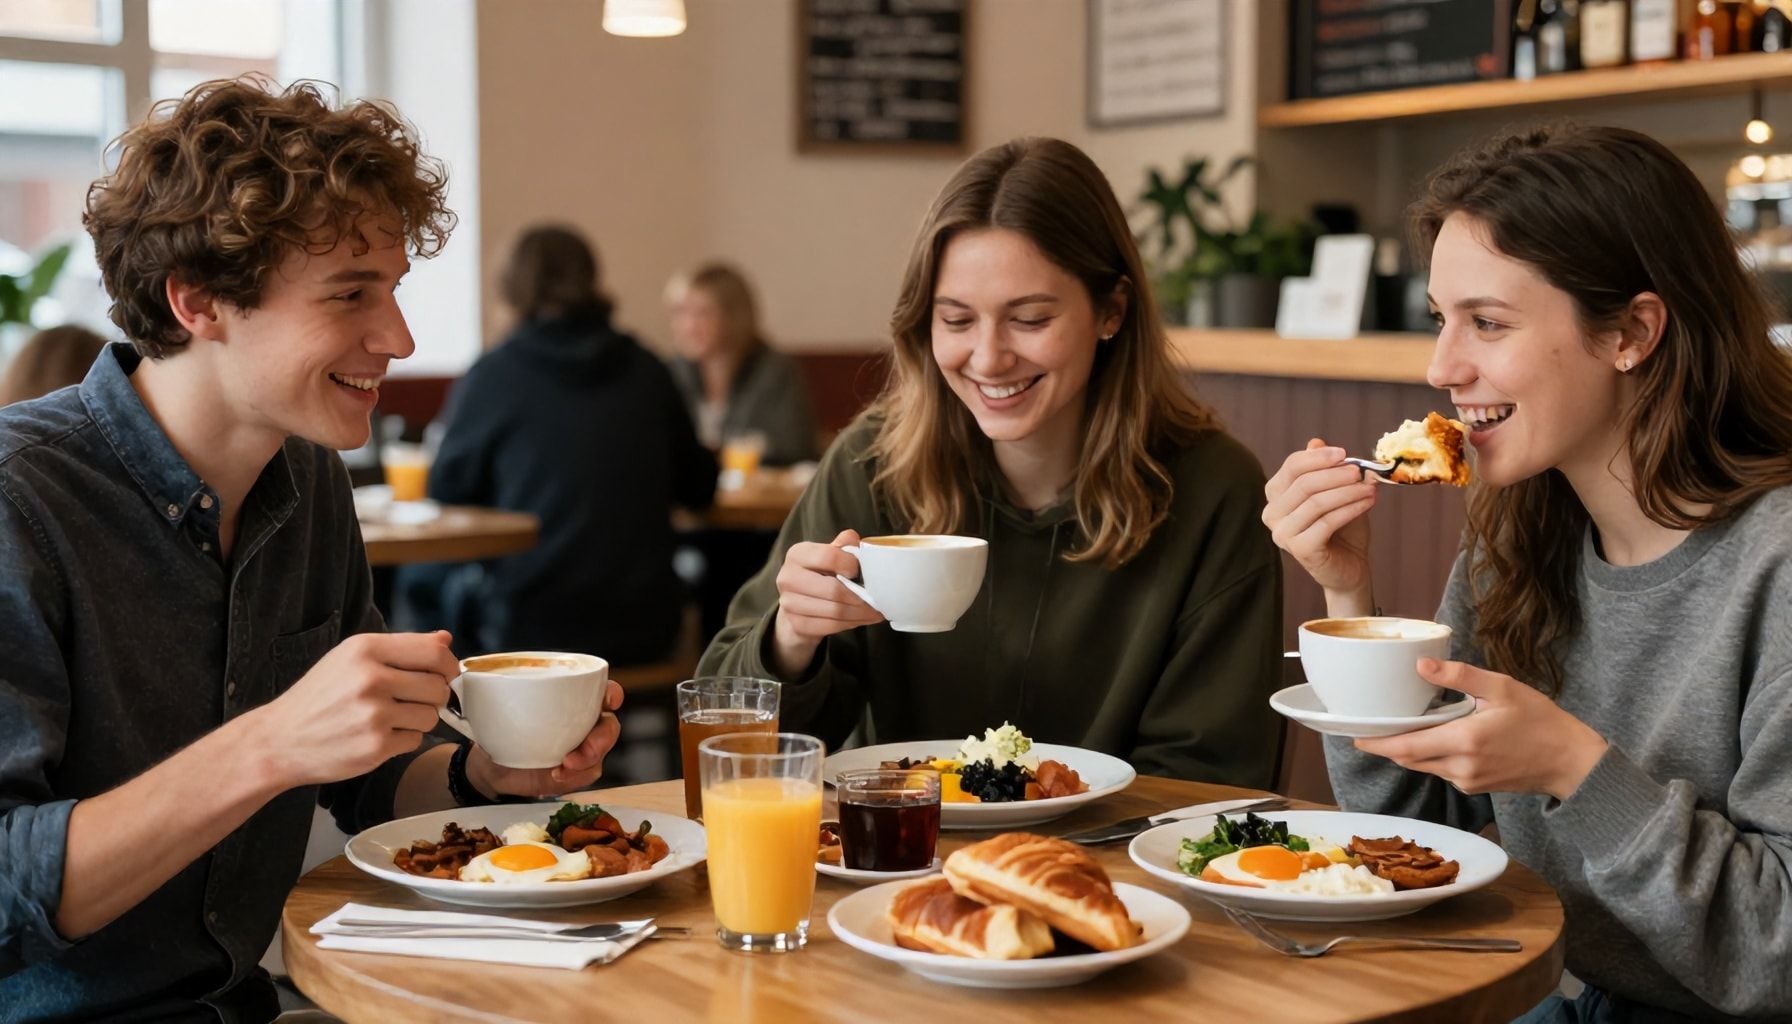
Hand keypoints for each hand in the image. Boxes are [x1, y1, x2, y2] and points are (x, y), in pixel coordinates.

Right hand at [252, 630, 460, 787]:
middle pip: (438, 686)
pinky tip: (377, 735)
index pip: (433, 652)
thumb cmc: (318, 697)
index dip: (447, 665)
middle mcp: (370, 678)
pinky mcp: (375, 746)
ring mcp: (373, 714)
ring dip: (418, 720)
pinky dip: (402, 740)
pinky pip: (415, 740)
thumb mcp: (350, 658)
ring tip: (389, 718)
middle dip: (432, 696)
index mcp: (364, 649)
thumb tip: (445, 639)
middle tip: (410, 700)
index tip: (445, 674)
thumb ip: (401, 647)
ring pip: (431, 716)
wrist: (278, 740)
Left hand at [466, 681, 626, 797]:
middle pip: (609, 726)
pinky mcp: (575, 772)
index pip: (602, 691)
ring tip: (563, 767)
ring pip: (600, 754)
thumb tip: (459, 664)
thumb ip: (488, 688)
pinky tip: (556, 775)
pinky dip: (574, 777)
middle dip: (602, 739)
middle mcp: (583, 722)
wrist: (489, 767)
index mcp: (572, 699)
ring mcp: (581, 748)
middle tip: (581, 751)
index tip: (608, 701)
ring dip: (586, 761)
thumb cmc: (497, 728)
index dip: (611, 694)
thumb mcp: (494, 706)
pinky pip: (586, 775)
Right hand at [769, 528, 883, 676]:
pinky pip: (831, 626)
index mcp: (797, 554)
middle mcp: (788, 577)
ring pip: (835, 611)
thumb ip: (843, 546)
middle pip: (834, 589)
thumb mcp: (828, 555)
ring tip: (876, 611)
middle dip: (861, 596)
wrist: (797, 603)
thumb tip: (856, 541)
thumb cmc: (818, 574)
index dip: (850, 564)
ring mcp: (790, 603)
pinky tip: (862, 618)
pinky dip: (852, 623)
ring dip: (861, 613)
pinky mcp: (797, 624)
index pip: (828, 556)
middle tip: (879, 599)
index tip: (861, 570)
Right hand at [1263, 438, 1377, 599]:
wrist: (1350, 565)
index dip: (1318, 457)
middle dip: (1335, 474)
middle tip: (1360, 471)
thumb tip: (1317, 442)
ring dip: (1347, 491)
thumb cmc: (1342, 527)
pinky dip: (1350, 509)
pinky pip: (1326, 522)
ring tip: (1370, 487)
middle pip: (1303, 484)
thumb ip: (1326, 470)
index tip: (1344, 453)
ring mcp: (1282, 534)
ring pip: (1315, 503)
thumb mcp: (1336, 492)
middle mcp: (1272, 514)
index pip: (1292, 467)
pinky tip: (1369, 502)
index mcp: (1276, 495)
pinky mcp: (1299, 549)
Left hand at [1354, 659, 1608, 800]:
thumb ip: (1459, 677)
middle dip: (1387, 746)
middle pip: (1409, 759)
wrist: (1570, 761)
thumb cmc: (1540, 721)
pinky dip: (1430, 756)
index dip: (1377, 743)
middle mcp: (1460, 768)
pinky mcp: (1474, 787)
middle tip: (1369, 728)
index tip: (1355, 735)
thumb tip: (1422, 666)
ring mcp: (1467, 781)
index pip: (1406, 748)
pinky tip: (1434, 737)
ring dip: (1409, 750)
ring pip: (1424, 767)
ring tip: (1398, 727)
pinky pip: (1441, 771)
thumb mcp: (1502, 688)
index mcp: (1463, 742)